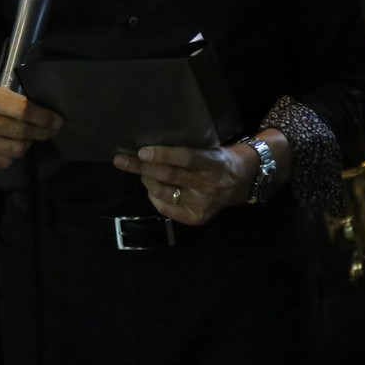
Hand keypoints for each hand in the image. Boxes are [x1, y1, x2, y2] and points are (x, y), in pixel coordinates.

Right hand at [0, 84, 61, 168]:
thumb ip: (11, 100)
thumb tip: (43, 113)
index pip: (21, 110)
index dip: (43, 116)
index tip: (56, 119)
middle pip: (21, 132)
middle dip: (42, 132)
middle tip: (51, 130)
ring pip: (16, 150)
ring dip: (29, 143)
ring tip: (30, 136)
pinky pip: (5, 161)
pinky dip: (13, 154)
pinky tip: (11, 144)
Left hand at [113, 142, 256, 225]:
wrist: (243, 182)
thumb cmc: (219, 158)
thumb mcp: (210, 148)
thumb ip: (187, 150)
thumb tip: (150, 145)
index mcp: (213, 163)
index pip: (185, 158)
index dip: (162, 155)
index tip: (142, 151)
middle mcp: (208, 186)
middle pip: (169, 176)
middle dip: (142, 168)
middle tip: (122, 160)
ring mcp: (202, 205)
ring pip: (164, 193)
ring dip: (146, 181)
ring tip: (142, 172)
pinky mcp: (197, 218)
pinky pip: (166, 208)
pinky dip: (154, 196)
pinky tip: (152, 188)